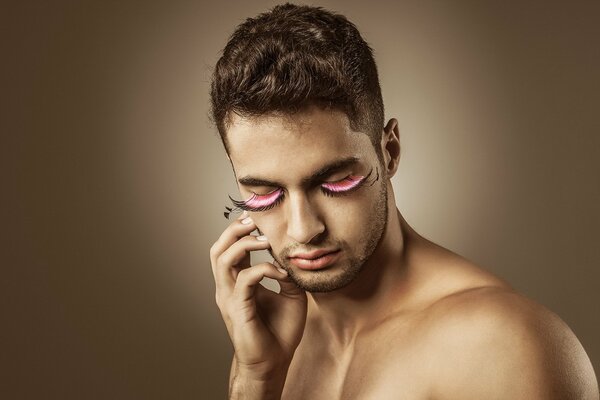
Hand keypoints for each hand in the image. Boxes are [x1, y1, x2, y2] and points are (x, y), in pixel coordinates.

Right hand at [210, 212, 307, 379]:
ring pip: (222, 258)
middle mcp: (228, 287)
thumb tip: (291, 253)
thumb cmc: (280, 331)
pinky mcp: (237, 308)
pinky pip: (245, 278)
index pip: (231, 249)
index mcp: (238, 282)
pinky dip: (264, 269)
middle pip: (218, 248)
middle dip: (234, 230)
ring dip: (244, 244)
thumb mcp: (290, 294)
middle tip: (255, 220)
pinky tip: (280, 272)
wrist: (274, 362)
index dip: (241, 231)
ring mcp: (229, 297)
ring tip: (266, 240)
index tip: (260, 218)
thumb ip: (287, 273)